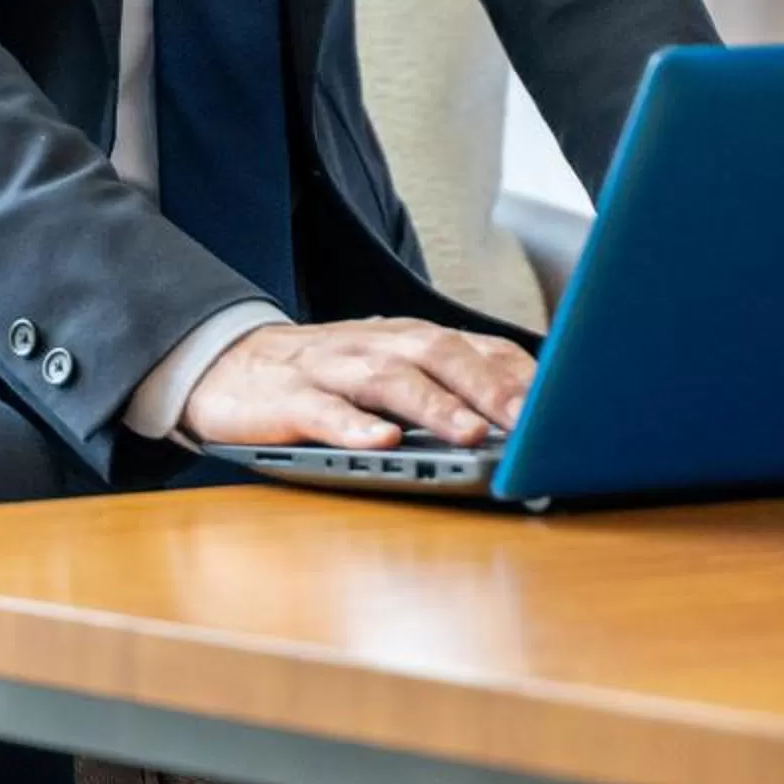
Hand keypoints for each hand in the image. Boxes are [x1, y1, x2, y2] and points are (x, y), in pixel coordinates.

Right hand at [180, 318, 534, 450]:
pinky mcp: (288, 401)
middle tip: (529, 422)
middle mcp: (376, 347)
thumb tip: (518, 417)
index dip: (517, 375)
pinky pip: (324, 412)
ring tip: (469, 434)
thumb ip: (443, 385)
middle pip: (440, 356)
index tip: (560, 405)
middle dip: (489, 388)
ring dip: (435, 407)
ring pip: (390, 381)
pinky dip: (354, 427)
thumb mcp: (386, 370)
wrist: (223, 366)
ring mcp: (332, 370)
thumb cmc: (321, 376)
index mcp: (406, 341)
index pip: (475, 348)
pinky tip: (381, 442)